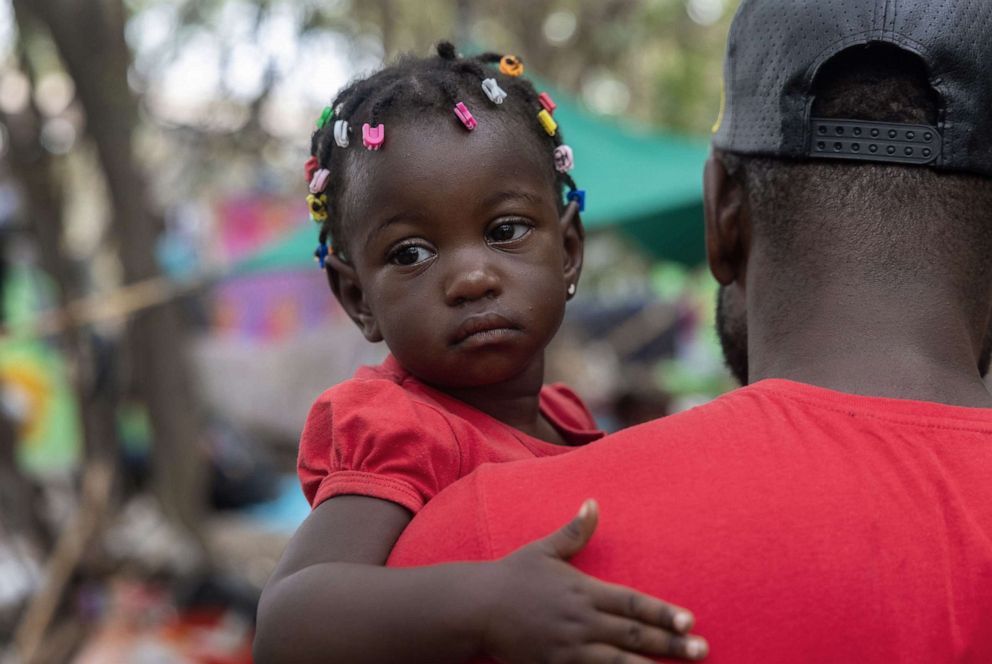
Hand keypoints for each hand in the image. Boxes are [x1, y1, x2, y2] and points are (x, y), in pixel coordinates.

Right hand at [480, 499, 707, 662]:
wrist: (476, 610)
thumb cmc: (512, 577)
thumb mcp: (543, 550)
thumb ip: (574, 532)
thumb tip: (593, 503)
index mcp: (583, 591)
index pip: (632, 603)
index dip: (663, 612)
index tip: (690, 620)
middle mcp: (581, 621)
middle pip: (634, 635)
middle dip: (671, 644)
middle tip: (702, 650)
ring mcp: (569, 648)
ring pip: (619, 662)